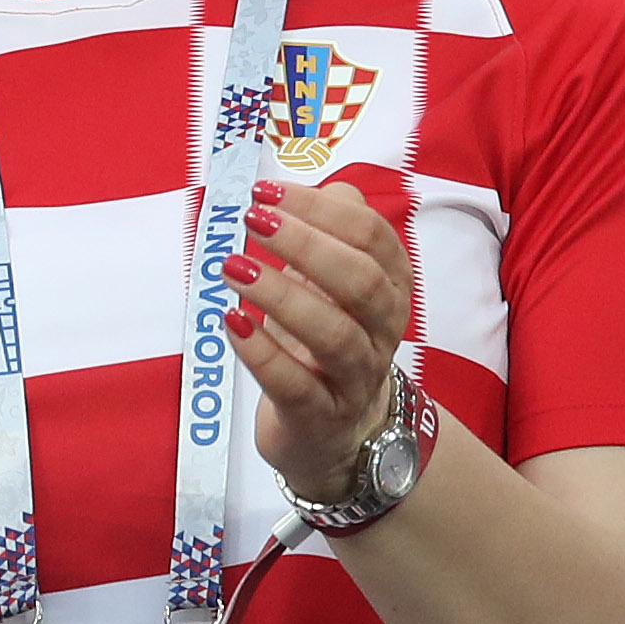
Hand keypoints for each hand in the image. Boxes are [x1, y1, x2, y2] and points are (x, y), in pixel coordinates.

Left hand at [226, 179, 418, 497]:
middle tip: (253, 221)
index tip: (265, 192)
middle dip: (307, 246)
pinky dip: (263, 353)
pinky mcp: (320, 415)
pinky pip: (295, 385)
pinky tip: (232, 323)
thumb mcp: (333, 283)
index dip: (320, 210)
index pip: (371, 237)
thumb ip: (332, 232)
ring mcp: (355, 377)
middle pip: (362, 281)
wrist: (335, 434)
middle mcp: (382, 330)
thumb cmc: (327, 341)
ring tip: (233, 268)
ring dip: (281, 295)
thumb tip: (321, 190)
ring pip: (334, 334)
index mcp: (391, 287)